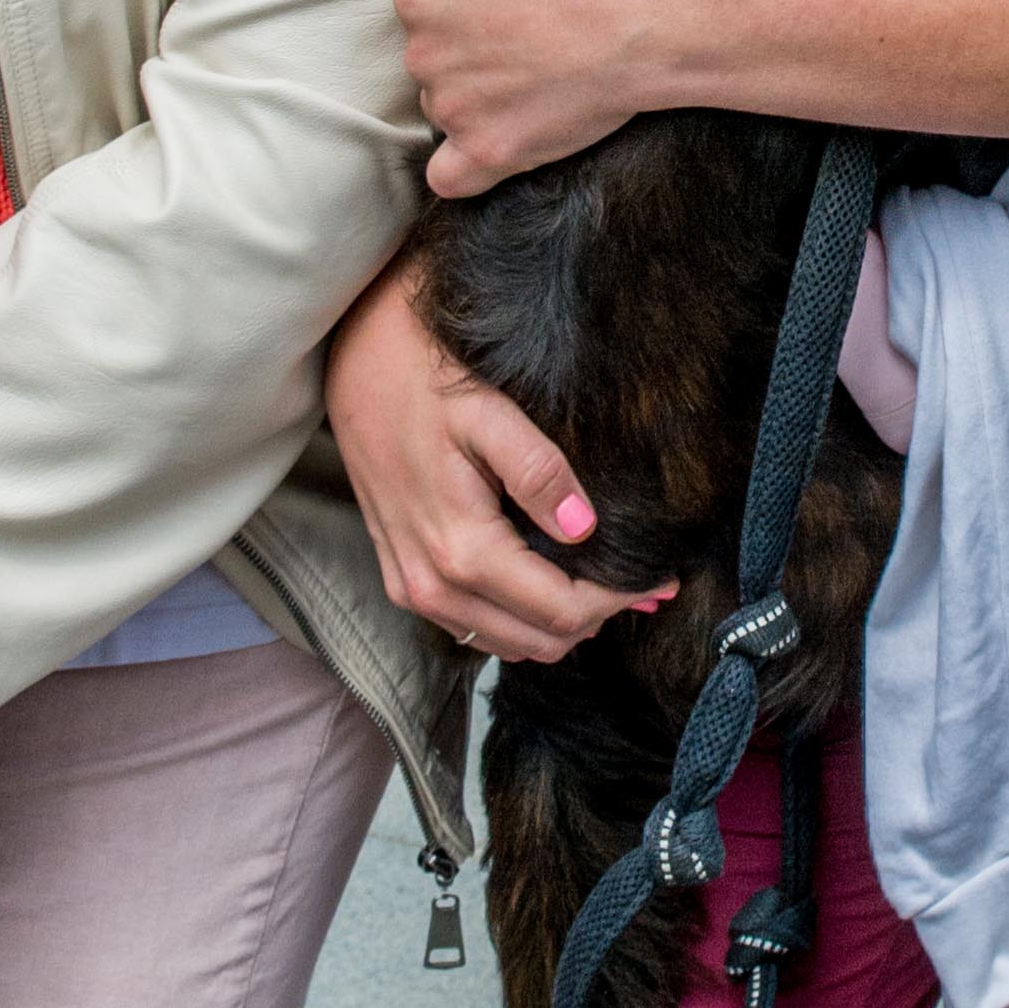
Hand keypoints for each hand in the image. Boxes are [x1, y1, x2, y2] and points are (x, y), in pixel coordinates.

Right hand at [326, 269, 645, 664]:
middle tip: (640, 579)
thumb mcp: (488, 412)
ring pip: (508, 643)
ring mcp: (412, 590)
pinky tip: (545, 576)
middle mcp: (432, 586)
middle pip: (539, 641)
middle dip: (597, 617)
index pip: (561, 611)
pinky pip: (474, 626)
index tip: (656, 575)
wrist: (352, 365)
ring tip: (601, 578)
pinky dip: (517, 617)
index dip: (617, 599)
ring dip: (558, 623)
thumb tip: (583, 527)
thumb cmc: (423, 379)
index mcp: (461, 550)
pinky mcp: (402, 581)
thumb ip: (537, 472)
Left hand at [399, 0, 684, 194]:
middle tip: (528, 32)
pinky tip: (494, 143)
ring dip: (475, 95)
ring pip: (445, 102)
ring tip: (534, 78)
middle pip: (434, 47)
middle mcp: (421, 50)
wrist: (634, 21)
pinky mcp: (485, 151)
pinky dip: (466, 164)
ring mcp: (451, 106)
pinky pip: (450, 175)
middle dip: (469, 41)